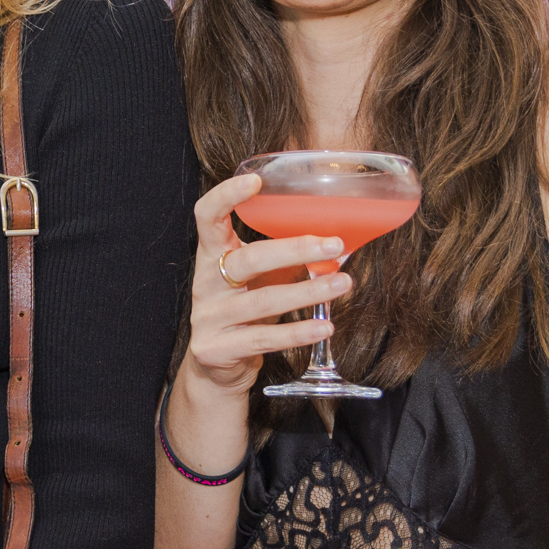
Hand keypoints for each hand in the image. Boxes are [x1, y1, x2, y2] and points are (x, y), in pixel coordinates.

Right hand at [186, 172, 353, 397]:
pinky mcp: (217, 349)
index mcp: (211, 256)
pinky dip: (297, 332)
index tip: (256, 181)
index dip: (226, 196)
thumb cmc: (244, 311)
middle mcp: (206, 284)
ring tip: (342, 284)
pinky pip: (263, 338)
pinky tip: (325, 327)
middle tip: (333, 243)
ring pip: (261, 301)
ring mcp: (208, 318)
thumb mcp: (257, 279)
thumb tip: (337, 241)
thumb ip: (283, 259)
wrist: (216, 366)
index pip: (207, 217)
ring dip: (308, 292)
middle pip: (247, 259)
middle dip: (293, 249)